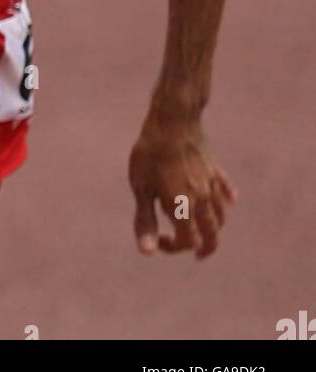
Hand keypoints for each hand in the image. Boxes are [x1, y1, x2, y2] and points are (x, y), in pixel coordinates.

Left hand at [128, 118, 237, 259]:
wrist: (172, 119)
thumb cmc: (151, 153)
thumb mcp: (141, 187)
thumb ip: (145, 221)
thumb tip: (147, 251)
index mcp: (184, 207)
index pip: (189, 241)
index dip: (174, 247)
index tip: (159, 237)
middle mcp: (203, 199)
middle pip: (213, 235)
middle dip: (204, 247)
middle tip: (196, 252)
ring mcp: (211, 183)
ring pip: (221, 215)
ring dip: (213, 227)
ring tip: (202, 228)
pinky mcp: (214, 167)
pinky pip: (226, 188)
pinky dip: (228, 199)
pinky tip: (230, 200)